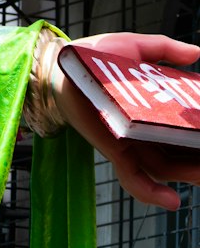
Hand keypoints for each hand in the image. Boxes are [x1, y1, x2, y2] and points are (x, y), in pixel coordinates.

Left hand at [55, 31, 199, 208]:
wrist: (61, 65)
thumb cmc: (94, 57)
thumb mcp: (132, 47)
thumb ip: (164, 48)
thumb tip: (197, 51)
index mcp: (156, 108)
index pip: (186, 126)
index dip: (199, 132)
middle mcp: (147, 129)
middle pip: (182, 152)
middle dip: (198, 159)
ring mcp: (131, 142)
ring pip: (166, 168)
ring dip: (189, 175)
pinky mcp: (114, 150)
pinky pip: (134, 178)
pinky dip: (152, 193)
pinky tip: (172, 200)